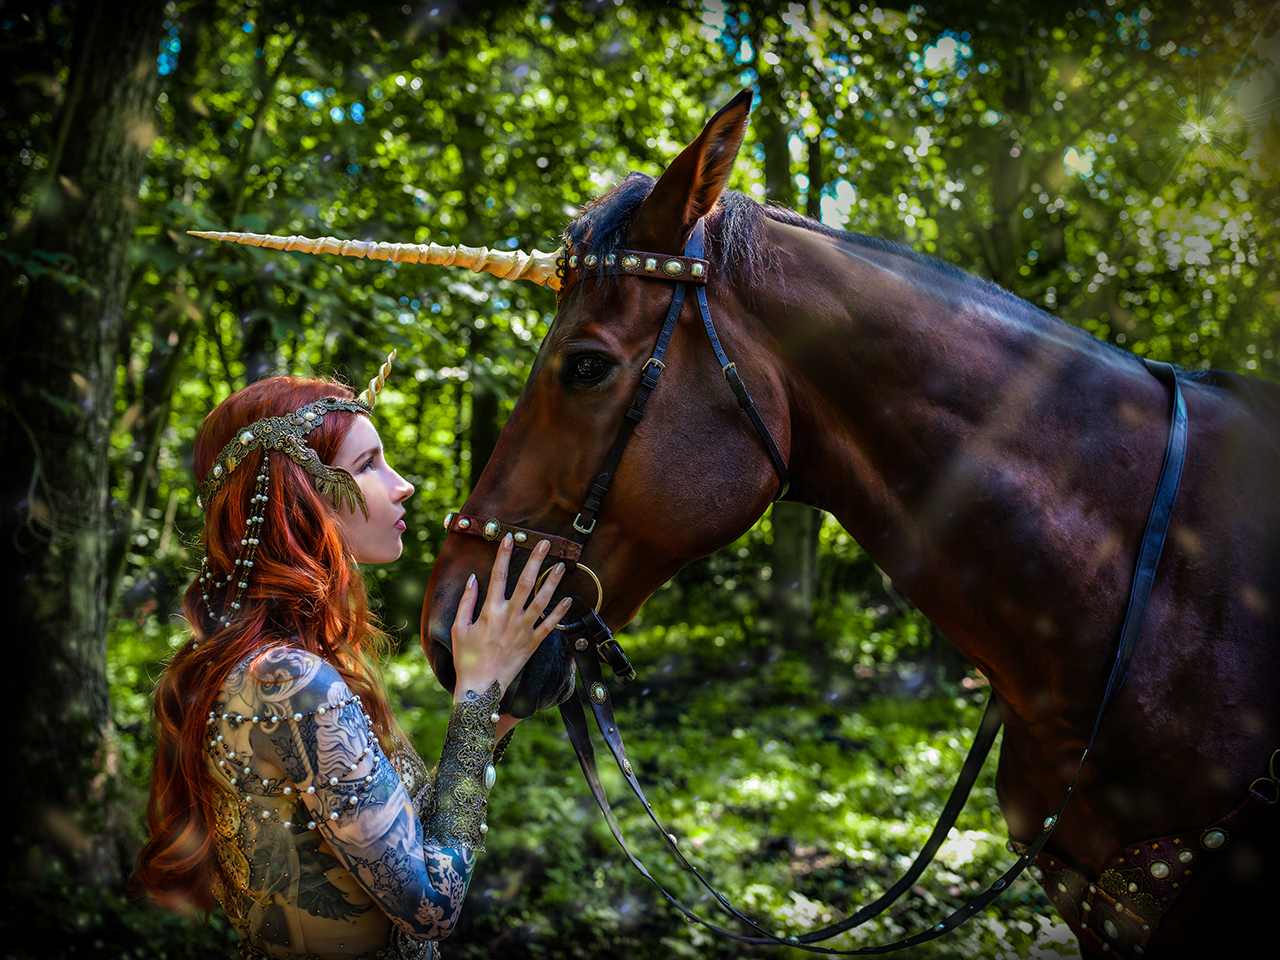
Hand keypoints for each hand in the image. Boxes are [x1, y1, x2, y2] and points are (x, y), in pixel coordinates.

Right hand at [450, 534, 571, 701]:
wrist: (480, 686)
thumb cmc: (466, 658)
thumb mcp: (458, 628)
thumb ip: (466, 601)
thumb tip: (473, 578)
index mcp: (489, 611)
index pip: (497, 576)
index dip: (503, 555)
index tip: (509, 538)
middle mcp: (508, 617)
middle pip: (524, 583)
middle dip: (535, 561)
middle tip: (546, 544)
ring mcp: (523, 630)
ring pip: (541, 601)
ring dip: (552, 583)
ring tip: (562, 566)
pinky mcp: (532, 643)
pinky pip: (549, 626)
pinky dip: (559, 613)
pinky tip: (569, 600)